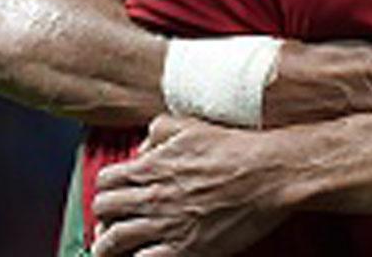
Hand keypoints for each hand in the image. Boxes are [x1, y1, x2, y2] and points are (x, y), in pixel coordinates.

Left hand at [92, 115, 295, 256]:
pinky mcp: (184, 250)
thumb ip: (161, 130)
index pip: (105, 180)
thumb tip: (143, 147)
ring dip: (106, 246)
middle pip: (102, 210)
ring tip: (111, 250)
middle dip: (104, 215)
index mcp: (153, 167)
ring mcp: (165, 225)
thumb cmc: (236, 149)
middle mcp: (152, 197)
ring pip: (111, 242)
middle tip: (112, 221)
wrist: (269, 175)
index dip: (107, 187)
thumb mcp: (194, 126)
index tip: (115, 193)